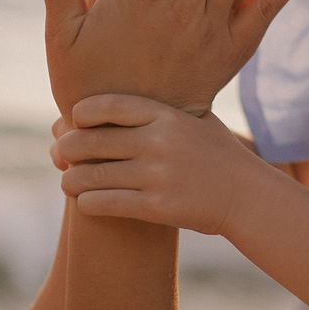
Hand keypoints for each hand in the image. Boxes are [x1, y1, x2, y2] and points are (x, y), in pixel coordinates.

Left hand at [54, 94, 273, 236]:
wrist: (248, 197)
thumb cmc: (218, 156)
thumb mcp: (196, 120)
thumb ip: (161, 110)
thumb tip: (116, 102)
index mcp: (167, 116)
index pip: (109, 105)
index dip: (82, 112)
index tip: (74, 120)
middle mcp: (160, 142)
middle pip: (91, 141)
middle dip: (67, 148)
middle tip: (59, 154)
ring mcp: (158, 175)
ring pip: (90, 175)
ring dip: (71, 179)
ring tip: (68, 181)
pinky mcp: (157, 207)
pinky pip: (104, 203)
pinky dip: (87, 203)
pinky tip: (85, 202)